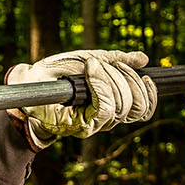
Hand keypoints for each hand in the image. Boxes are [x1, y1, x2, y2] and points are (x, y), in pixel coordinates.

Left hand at [4, 50, 157, 142]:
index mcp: (115, 102)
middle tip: (107, 64)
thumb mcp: (92, 59)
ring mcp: (97, 124)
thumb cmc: (60, 72)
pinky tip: (90, 71)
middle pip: (136, 105)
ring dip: (109, 78)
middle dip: (126, 78)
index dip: (150, 93)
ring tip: (91, 66)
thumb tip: (143, 58)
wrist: (34, 81)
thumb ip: (117, 60)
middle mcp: (109, 117)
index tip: (148, 76)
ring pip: (122, 104)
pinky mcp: (85, 126)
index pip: (144, 108)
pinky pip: (105, 107)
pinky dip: (100, 84)